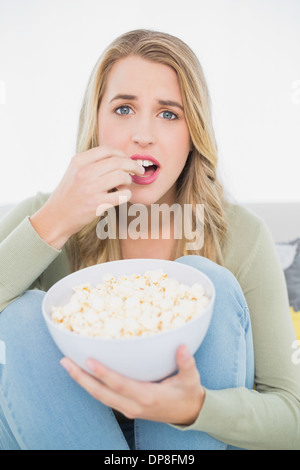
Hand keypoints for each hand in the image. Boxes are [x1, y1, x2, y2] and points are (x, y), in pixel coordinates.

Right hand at [30, 146, 144, 248]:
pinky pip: (122, 195)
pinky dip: (127, 194)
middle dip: (132, 165)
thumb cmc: (68, 195)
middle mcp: (84, 172)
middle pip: (117, 161)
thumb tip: (117, 158)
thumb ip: (91, 163)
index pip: (106, 149)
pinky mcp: (96, 204)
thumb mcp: (73, 172)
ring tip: (127, 184)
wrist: (56, 216)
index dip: (122, 153)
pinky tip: (124, 195)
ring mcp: (90, 188)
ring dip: (129, 180)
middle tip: (138, 170)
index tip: (127, 159)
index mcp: (78, 161)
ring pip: (121, 176)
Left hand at [60, 345, 204, 425]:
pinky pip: (104, 397)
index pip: (120, 384)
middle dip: (81, 378)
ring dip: (82, 381)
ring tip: (68, 365)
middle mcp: (133, 405)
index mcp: (147, 396)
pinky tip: (83, 374)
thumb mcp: (191, 379)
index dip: (103, 373)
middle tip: (65, 361)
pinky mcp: (126, 407)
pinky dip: (91, 386)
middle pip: (101, 393)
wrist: (189, 414)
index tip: (88, 360)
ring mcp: (128, 408)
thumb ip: (186, 363)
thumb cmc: (188, 394)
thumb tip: (182, 347)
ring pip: (99, 396)